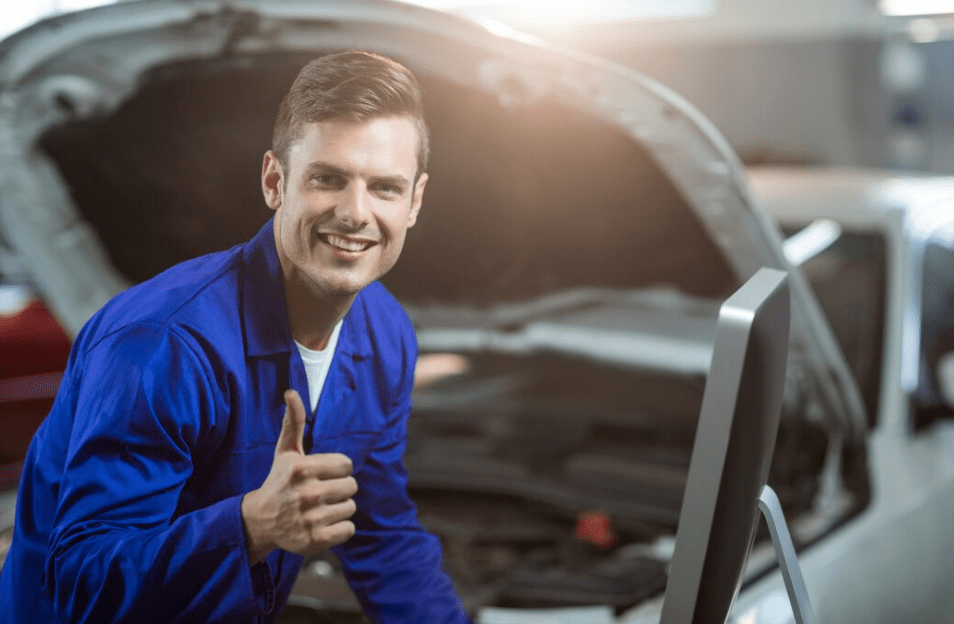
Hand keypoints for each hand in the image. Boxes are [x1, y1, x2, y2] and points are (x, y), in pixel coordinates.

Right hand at [241, 390, 356, 562]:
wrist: (261, 521)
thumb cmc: (279, 481)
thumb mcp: (286, 451)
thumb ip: (294, 421)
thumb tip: (291, 392)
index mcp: (302, 469)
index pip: (347, 465)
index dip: (336, 469)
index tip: (319, 475)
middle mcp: (307, 493)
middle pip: (351, 486)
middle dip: (339, 489)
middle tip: (319, 493)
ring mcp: (311, 518)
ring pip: (350, 508)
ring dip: (338, 509)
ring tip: (317, 509)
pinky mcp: (315, 540)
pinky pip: (348, 529)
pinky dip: (339, 528)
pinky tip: (321, 524)